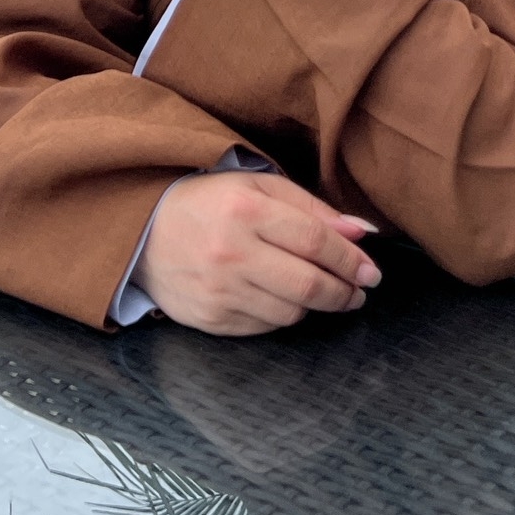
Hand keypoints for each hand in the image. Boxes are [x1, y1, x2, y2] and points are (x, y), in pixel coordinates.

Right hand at [137, 174, 381, 336]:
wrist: (143, 230)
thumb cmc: (209, 202)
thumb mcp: (258, 187)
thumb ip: (312, 209)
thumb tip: (362, 233)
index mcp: (245, 210)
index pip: (316, 241)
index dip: (350, 259)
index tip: (371, 270)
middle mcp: (231, 253)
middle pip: (308, 285)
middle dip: (344, 292)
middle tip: (359, 290)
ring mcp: (219, 291)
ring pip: (290, 313)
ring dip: (314, 305)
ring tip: (318, 290)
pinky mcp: (210, 320)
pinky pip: (264, 327)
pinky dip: (281, 315)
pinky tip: (279, 297)